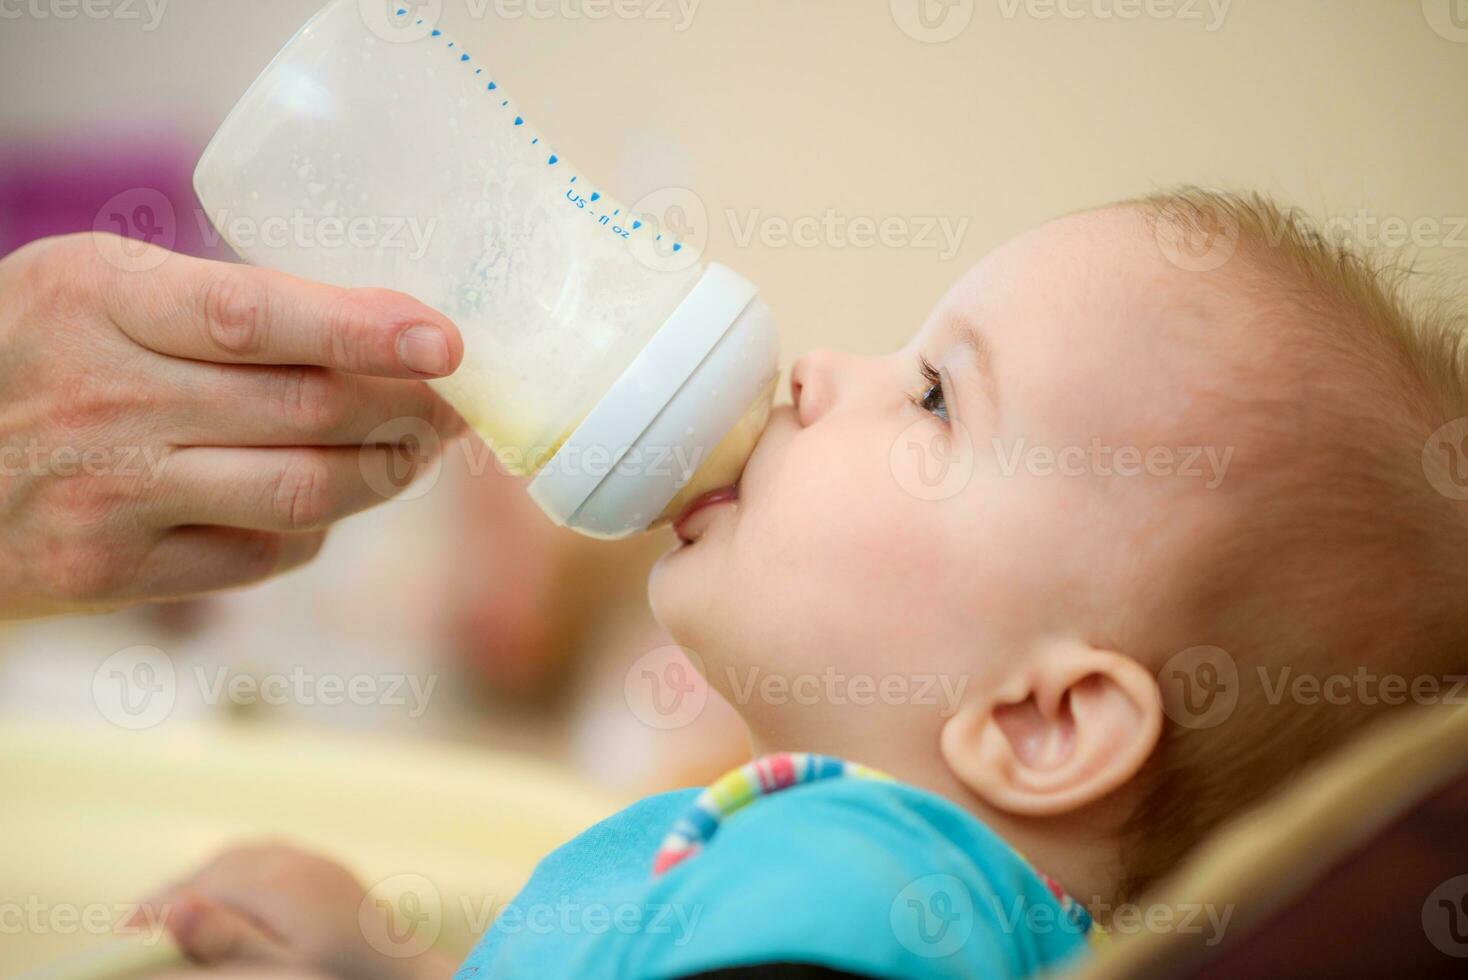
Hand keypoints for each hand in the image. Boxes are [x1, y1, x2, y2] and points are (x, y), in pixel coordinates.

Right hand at [0, 233, 465, 617]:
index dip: (365, 329)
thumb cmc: (27, 355)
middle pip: (305, 413)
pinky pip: (258, 557)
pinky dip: (313, 531)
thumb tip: (376, 324)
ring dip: (382, 474)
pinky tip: (326, 502)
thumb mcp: (93, 289)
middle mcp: (105, 399)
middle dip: (407, 410)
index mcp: (99, 299)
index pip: (255, 316)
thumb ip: (215, 303)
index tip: (446, 340)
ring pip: (301, 494)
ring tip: (414, 451)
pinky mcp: (107, 573)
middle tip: (454, 403)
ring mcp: (106, 496)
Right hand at [132, 841, 454, 979]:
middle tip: (133, 931)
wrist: (406, 974)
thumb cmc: (342, 975)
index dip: (155, 912)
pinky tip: (220, 898)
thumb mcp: (279, 970)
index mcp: (278, 881)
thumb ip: (226, 941)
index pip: (197, 887)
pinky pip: (264, 857)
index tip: (122, 937)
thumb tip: (175, 910)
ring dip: (201, 882)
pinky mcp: (322, 867)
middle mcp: (295, 859)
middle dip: (174, 896)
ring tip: (168, 917)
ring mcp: (312, 859)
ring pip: (237, 859)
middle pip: (214, 869)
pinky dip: (233, 874)